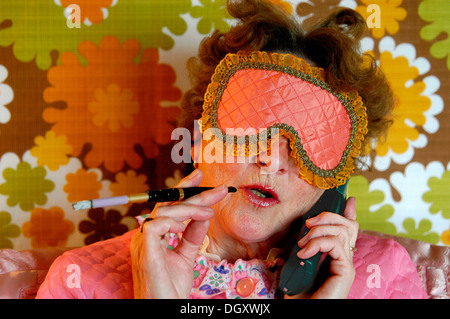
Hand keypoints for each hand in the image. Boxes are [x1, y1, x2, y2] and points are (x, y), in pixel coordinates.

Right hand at [130, 169, 228, 297]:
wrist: (164, 309)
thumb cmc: (170, 287)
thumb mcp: (186, 256)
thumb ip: (193, 235)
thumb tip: (205, 214)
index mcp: (155, 235)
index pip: (168, 206)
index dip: (183, 189)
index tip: (200, 175)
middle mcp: (146, 235)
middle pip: (168, 205)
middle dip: (193, 193)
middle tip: (218, 188)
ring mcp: (143, 243)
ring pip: (163, 211)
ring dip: (189, 208)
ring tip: (209, 212)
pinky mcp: (144, 252)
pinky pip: (153, 226)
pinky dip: (170, 222)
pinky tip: (183, 226)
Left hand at [286, 197, 358, 298]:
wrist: (302, 310)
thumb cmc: (298, 293)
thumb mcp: (298, 264)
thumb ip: (303, 249)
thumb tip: (300, 235)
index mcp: (335, 257)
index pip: (348, 230)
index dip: (348, 213)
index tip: (349, 200)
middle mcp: (344, 259)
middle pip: (348, 225)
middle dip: (328, 216)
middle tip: (308, 222)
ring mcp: (347, 265)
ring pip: (342, 231)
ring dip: (318, 231)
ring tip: (302, 244)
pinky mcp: (346, 271)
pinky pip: (336, 244)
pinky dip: (318, 243)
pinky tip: (305, 253)